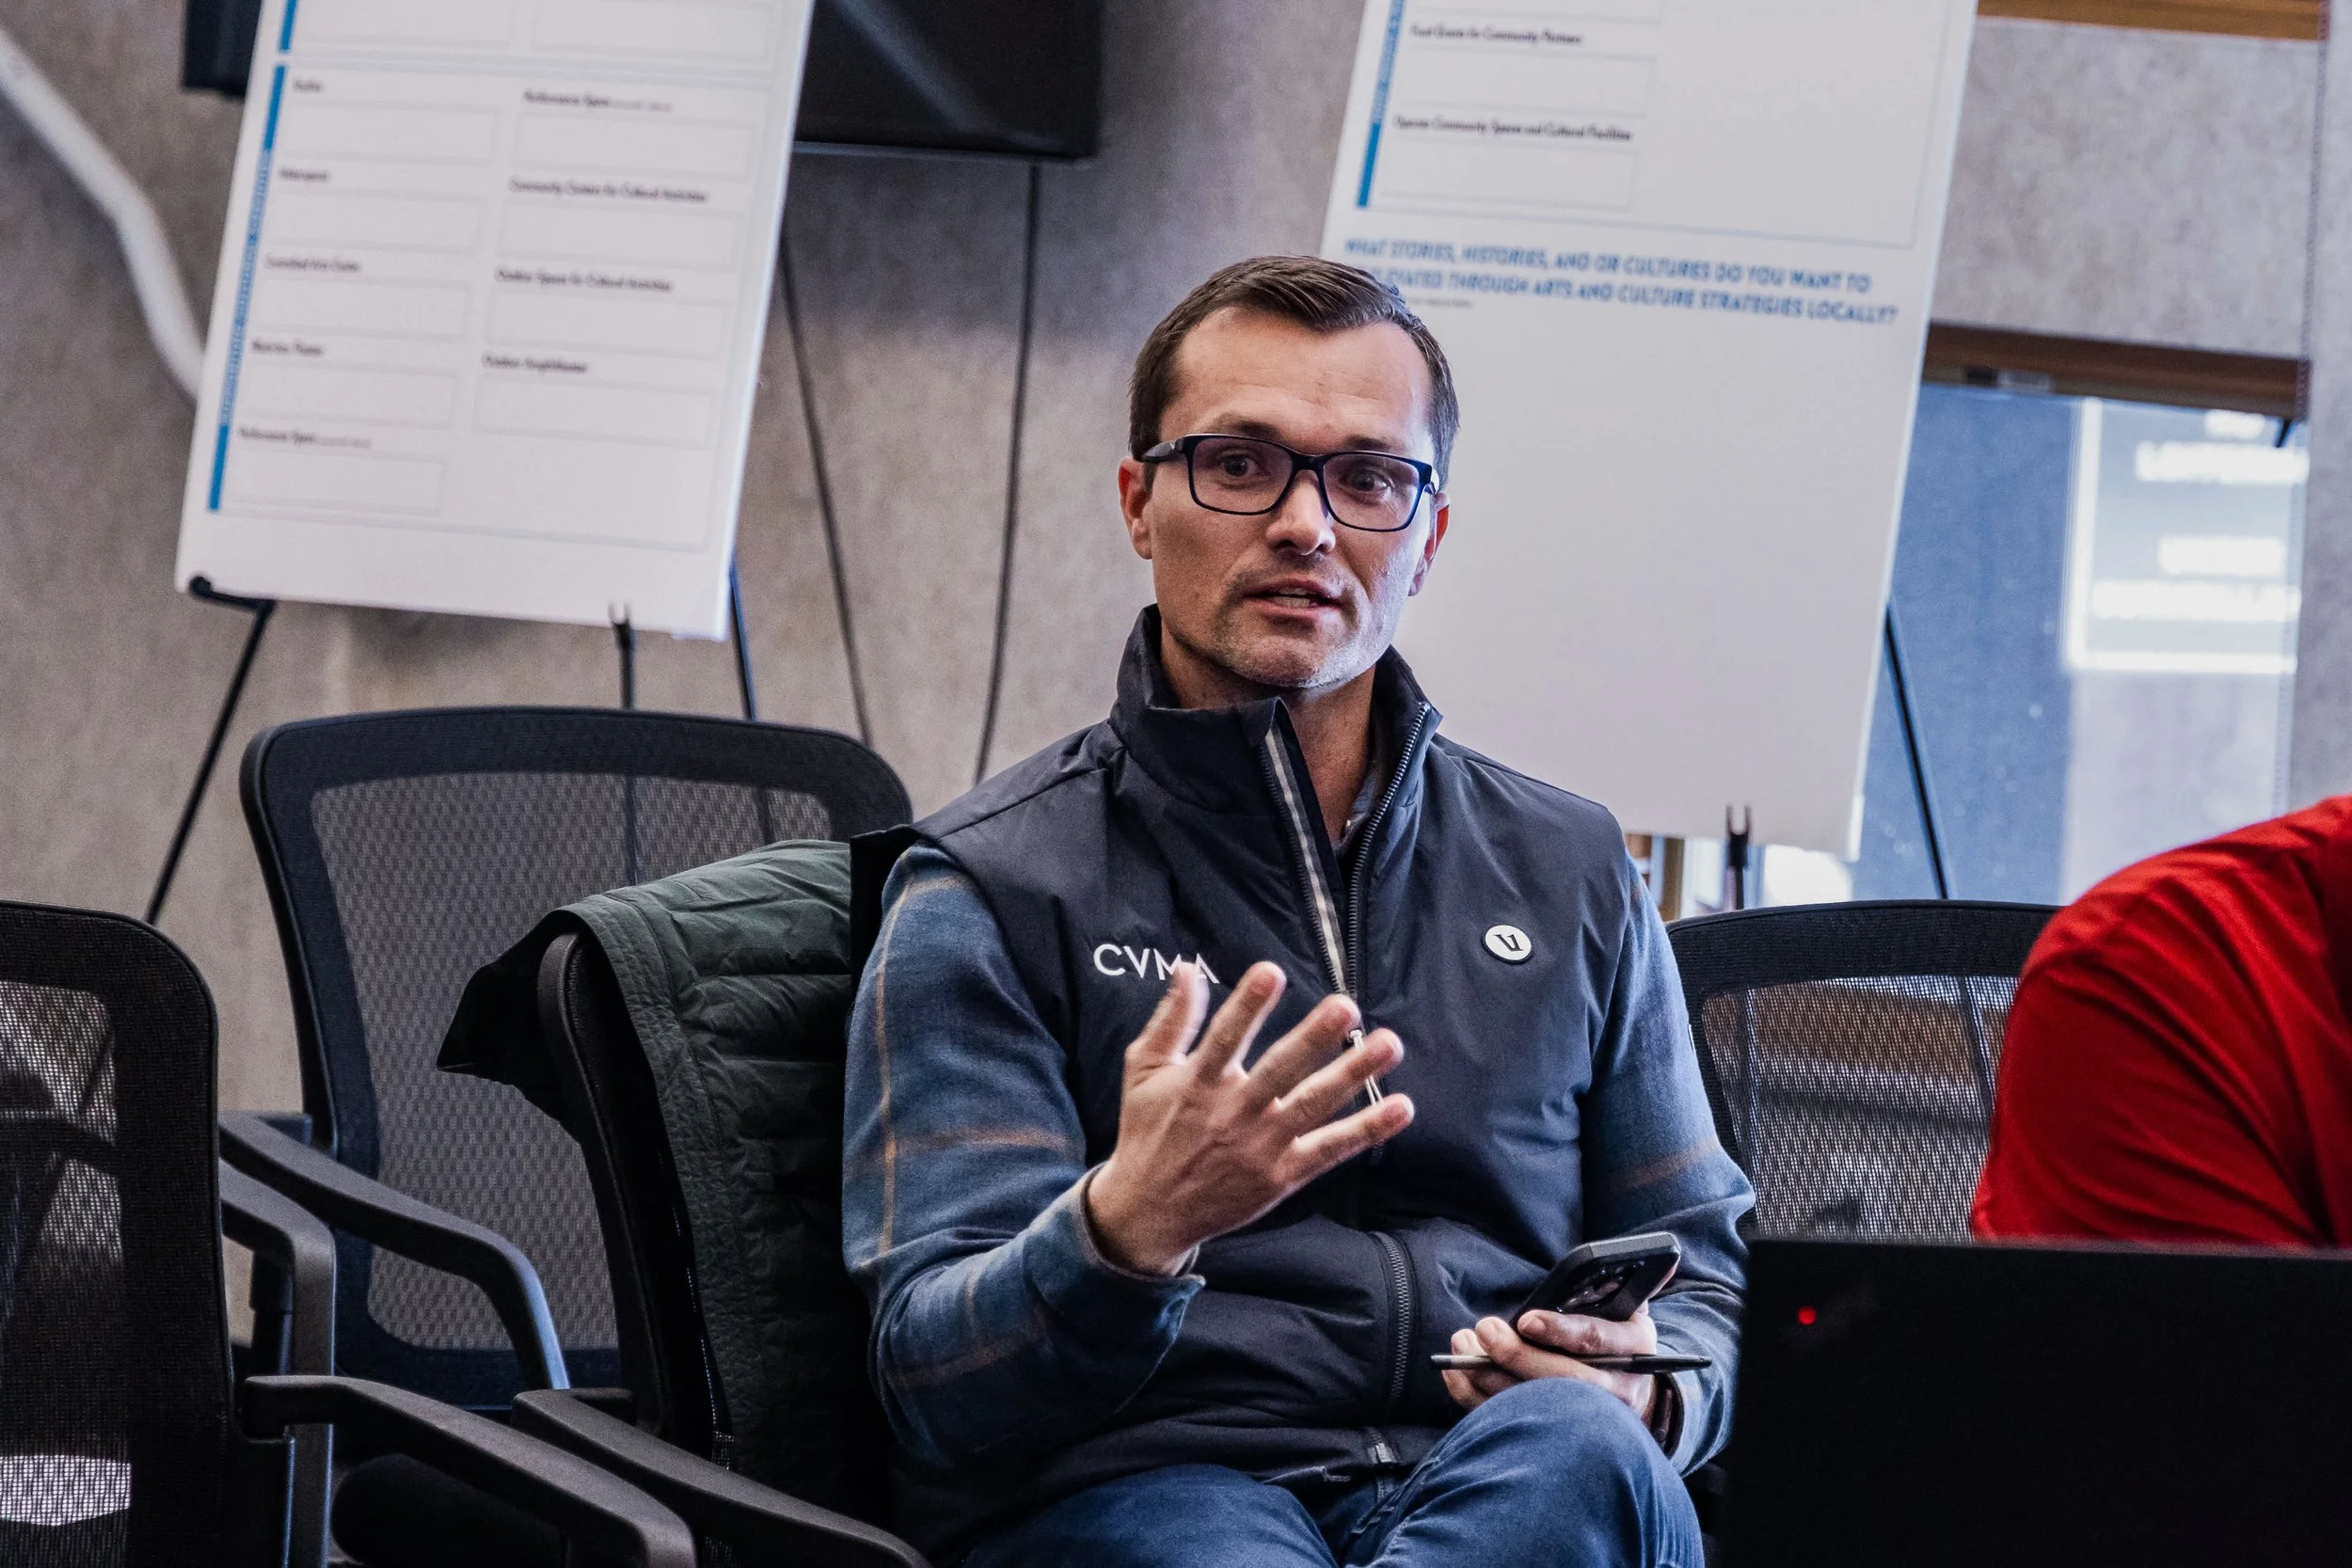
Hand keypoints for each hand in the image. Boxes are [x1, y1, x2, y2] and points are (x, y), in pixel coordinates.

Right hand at [1086, 961, 1413, 1275]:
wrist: (1150, 1212)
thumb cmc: (1148, 1131)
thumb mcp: (1143, 1070)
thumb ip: (1171, 1020)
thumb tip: (1188, 967)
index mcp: (1197, 1083)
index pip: (1225, 1038)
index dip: (1248, 1005)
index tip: (1270, 971)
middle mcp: (1232, 1114)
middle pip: (1279, 1071)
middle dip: (1313, 1038)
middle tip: (1345, 1005)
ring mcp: (1261, 1147)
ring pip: (1312, 1106)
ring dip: (1353, 1076)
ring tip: (1388, 1044)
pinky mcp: (1282, 1176)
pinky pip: (1329, 1150)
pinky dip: (1365, 1131)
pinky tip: (1400, 1108)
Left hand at [1440, 1306, 1661, 1425]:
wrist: (1635, 1397)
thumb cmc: (1622, 1340)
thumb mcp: (1636, 1312)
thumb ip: (1640, 1284)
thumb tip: (1666, 1257)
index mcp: (1633, 1350)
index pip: (1594, 1340)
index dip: (1560, 1330)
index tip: (1527, 1320)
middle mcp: (1613, 1390)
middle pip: (1558, 1380)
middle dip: (1515, 1355)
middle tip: (1484, 1330)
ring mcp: (1585, 1419)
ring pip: (1531, 1404)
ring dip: (1488, 1375)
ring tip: (1464, 1343)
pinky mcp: (1555, 1433)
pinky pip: (1509, 1420)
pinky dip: (1476, 1398)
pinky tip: (1457, 1371)